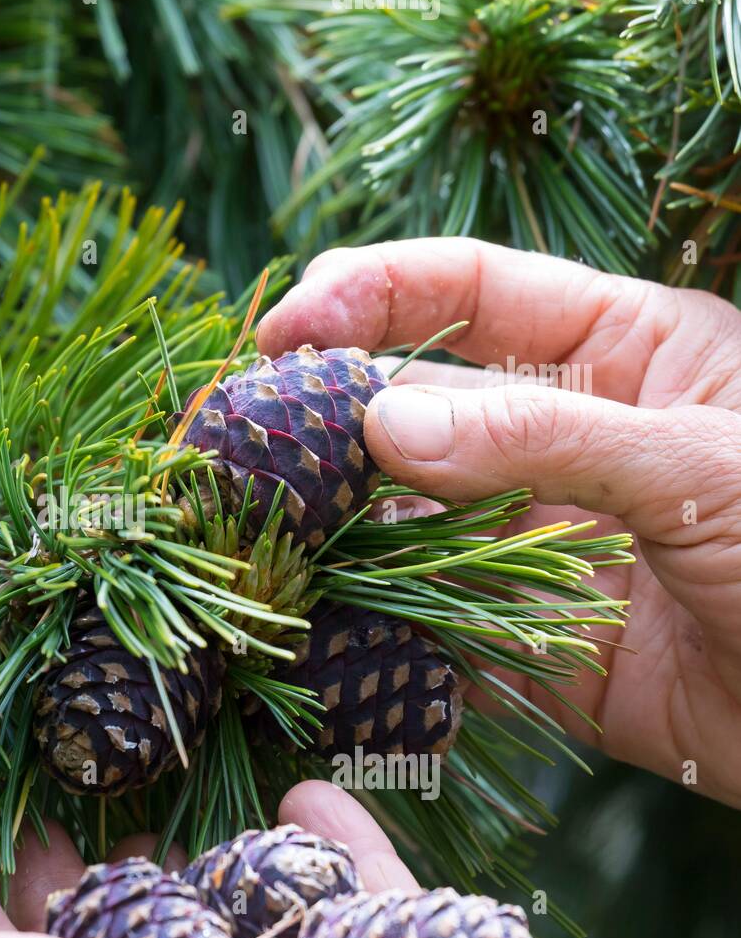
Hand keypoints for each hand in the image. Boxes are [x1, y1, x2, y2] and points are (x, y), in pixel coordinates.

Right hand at [258, 238, 740, 806]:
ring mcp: (544, 543)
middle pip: (420, 403)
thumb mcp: (703, 466)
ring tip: (264, 528)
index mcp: (626, 353)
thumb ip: (544, 436)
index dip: (373, 293)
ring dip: (340, 523)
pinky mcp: (535, 645)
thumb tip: (383, 421)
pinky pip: (433, 625)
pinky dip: (376, 627)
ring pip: (412, 517)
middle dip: (329, 415)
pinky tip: (324, 620)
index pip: (473, 293)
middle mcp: (568, 439)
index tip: (284, 329)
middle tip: (242, 439)